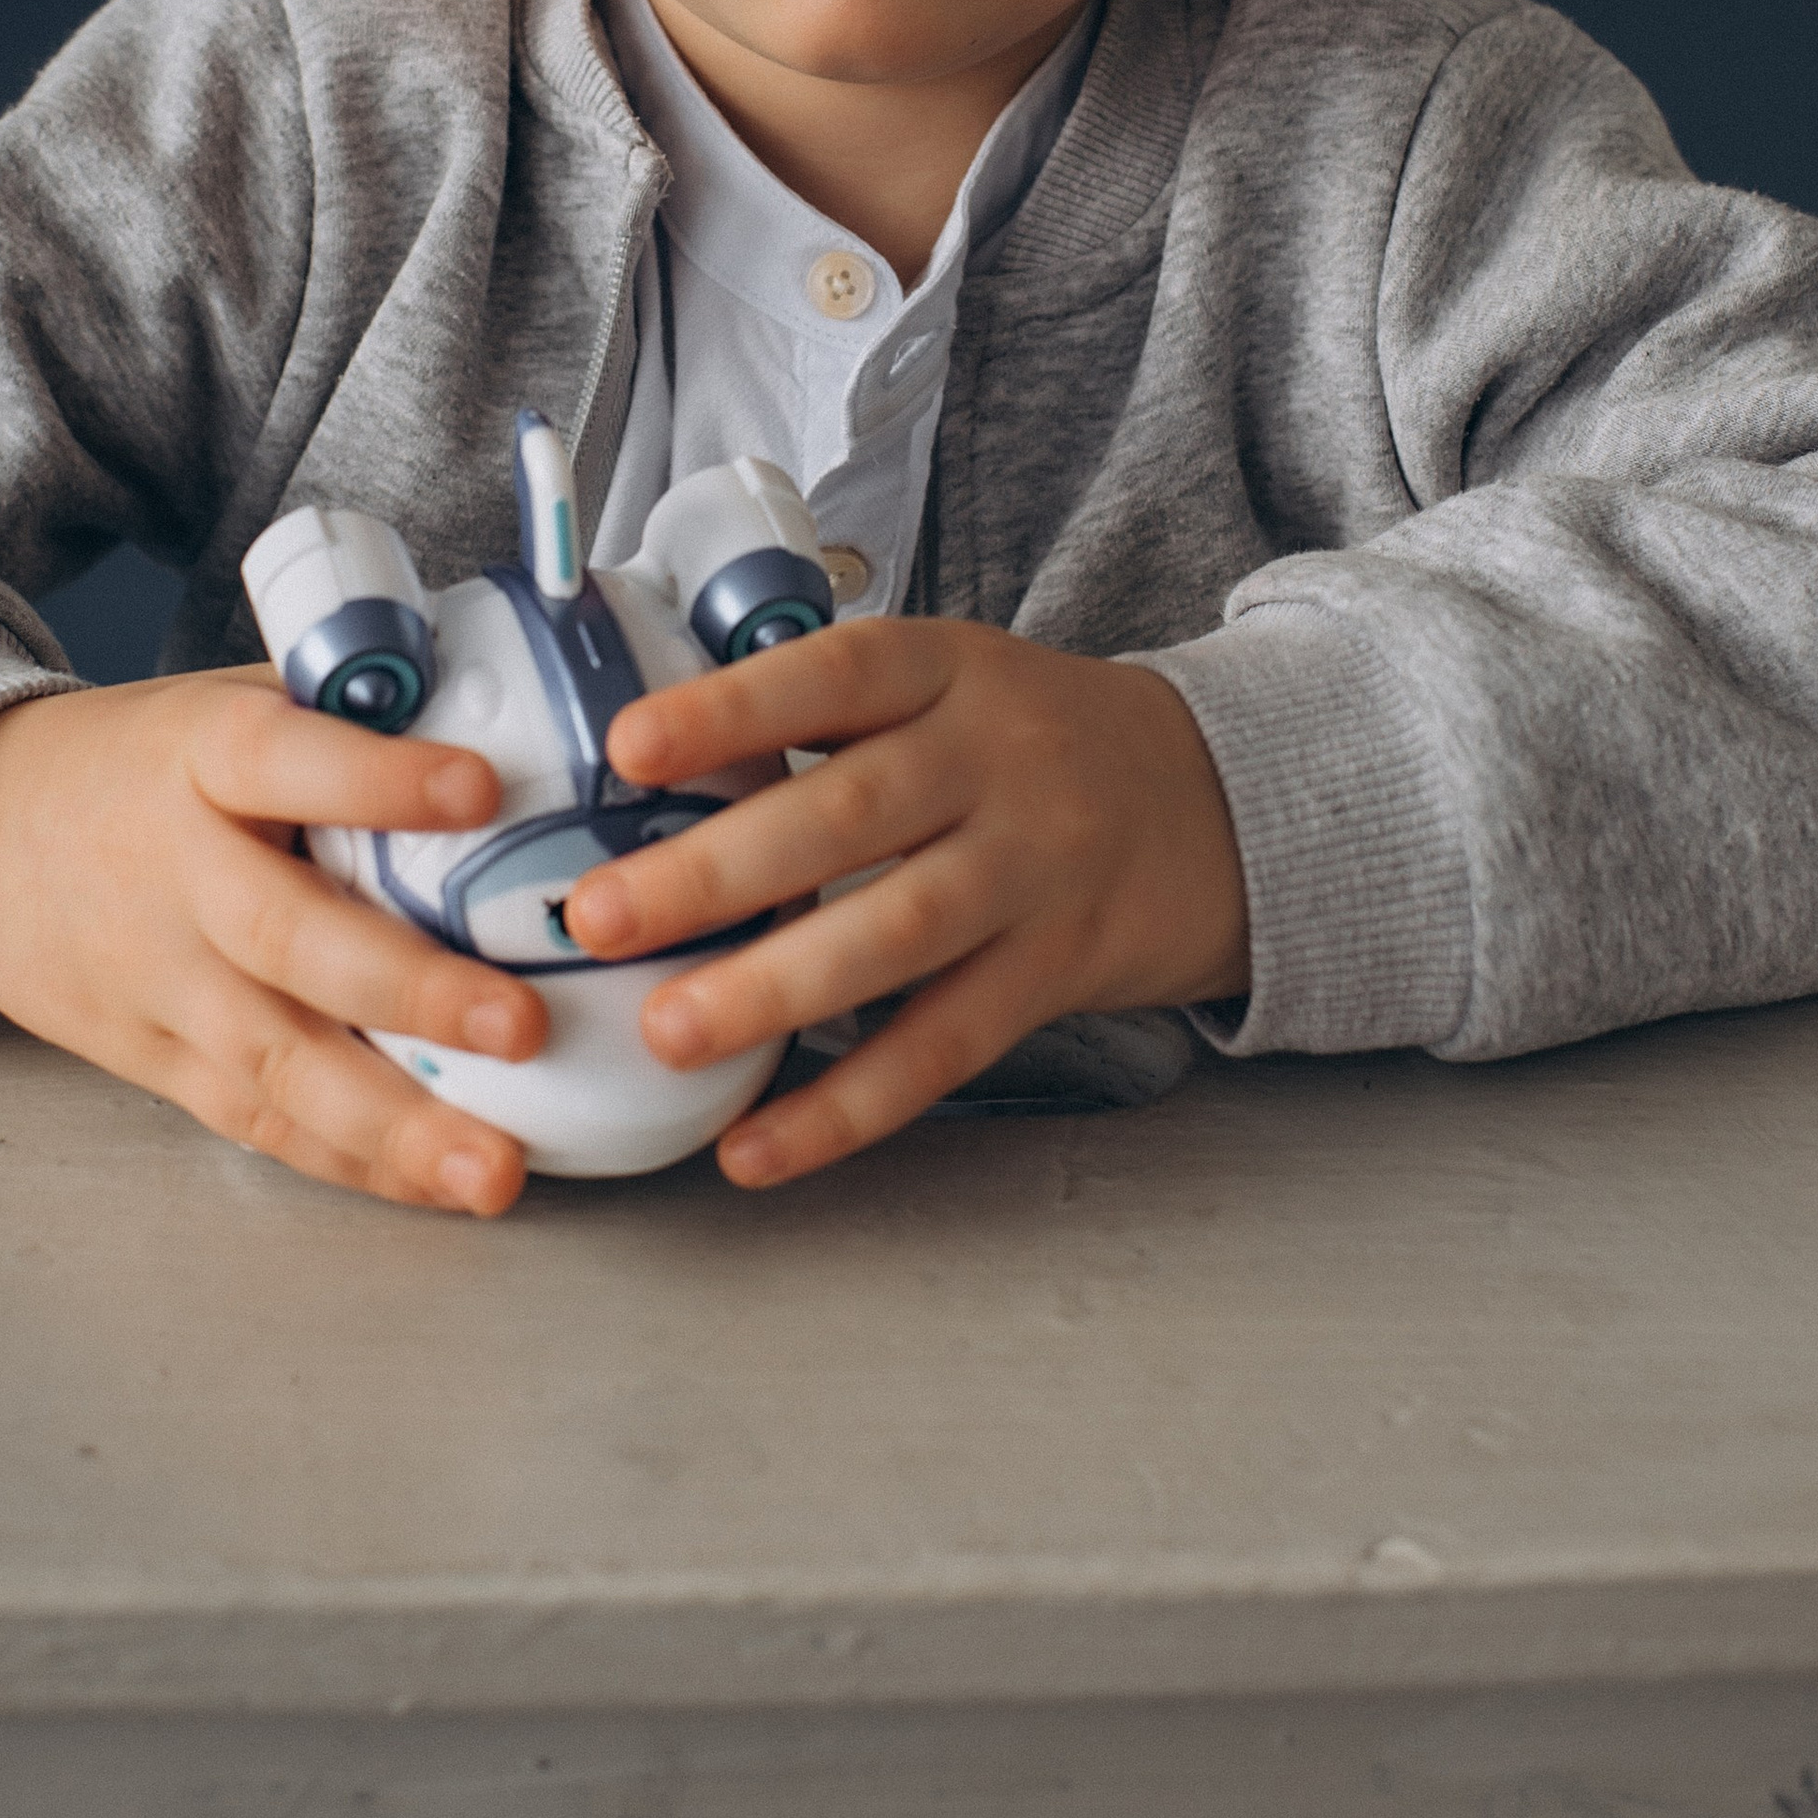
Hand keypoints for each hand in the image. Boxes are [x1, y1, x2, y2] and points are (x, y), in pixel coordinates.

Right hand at [0, 672, 545, 1215]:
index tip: (480, 788)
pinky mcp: (157, 1061)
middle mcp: (177, 873)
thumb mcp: (226, 702)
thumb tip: (522, 709)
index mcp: (203, 757)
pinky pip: (259, 1120)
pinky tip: (440, 1183)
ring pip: (276, 1062)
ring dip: (396, 1126)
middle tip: (523, 1026)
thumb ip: (351, 713)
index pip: (287, 761)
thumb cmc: (143, 765)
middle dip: (412, 992)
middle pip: (289, 939)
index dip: (380, 778)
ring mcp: (161, 982)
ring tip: (498, 1169)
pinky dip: (353, 1159)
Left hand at [569, 621, 1247, 1188]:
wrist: (1218, 797)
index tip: (629, 746)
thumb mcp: (949, 679)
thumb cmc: (1033, 740)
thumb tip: (648, 773)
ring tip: (670, 1031)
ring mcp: (1034, 870)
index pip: (837, 676)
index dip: (733, 709)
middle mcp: (996, 762)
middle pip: (851, 815)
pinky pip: (944, 1044)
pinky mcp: (1054, 970)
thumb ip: (828, 715)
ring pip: (898, 932)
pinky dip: (848, 1106)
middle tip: (600, 918)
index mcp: (950, 670)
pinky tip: (759, 1146)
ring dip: (774, 989)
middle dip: (714, 871)